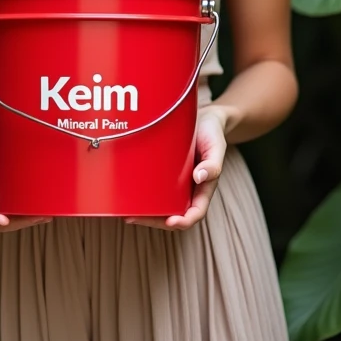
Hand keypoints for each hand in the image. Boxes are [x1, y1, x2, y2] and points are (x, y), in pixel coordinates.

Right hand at [0, 121, 51, 231]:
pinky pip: (21, 196)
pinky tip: (47, 200)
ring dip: (30, 216)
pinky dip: (32, 201)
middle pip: (5, 220)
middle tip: (40, 217)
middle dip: (22, 222)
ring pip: (15, 211)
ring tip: (47, 213)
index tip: (4, 220)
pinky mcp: (9, 183)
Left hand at [124, 105, 227, 230]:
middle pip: (172, 214)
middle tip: (134, 218)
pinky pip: (153, 187)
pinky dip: (140, 194)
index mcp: (203, 188)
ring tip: (124, 212)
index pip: (195, 213)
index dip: (183, 221)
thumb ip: (213, 163)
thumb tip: (199, 177)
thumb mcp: (216, 146)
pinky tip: (125, 193)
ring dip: (143, 212)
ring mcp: (175, 182)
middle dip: (153, 221)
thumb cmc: (212, 133)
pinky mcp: (164, 171)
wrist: (204, 118)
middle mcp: (188, 189)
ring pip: (160, 205)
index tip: (170, 222)